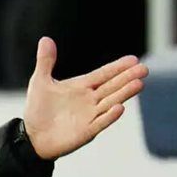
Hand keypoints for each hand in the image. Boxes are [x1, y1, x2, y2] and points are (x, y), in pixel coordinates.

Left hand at [23, 37, 147, 159]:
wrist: (32, 137)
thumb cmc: (38, 109)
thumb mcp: (40, 82)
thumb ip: (46, 61)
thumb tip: (45, 39)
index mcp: (81, 87)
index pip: (103, 75)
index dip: (117, 67)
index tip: (133, 59)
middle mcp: (90, 100)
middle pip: (112, 87)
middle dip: (127, 78)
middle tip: (144, 69)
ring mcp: (90, 116)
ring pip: (111, 102)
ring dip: (124, 93)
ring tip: (138, 83)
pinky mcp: (86, 131)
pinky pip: (100, 122)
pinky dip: (109, 116)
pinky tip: (120, 107)